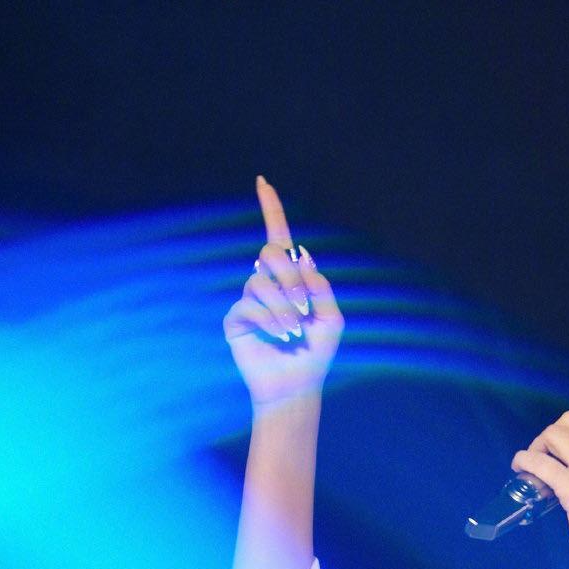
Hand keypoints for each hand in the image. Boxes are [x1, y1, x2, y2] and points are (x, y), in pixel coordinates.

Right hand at [223, 176, 343, 409]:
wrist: (296, 386)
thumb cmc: (316, 353)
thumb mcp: (332, 317)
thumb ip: (321, 286)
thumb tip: (301, 255)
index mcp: (291, 278)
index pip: (279, 237)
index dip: (272, 209)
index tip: (263, 181)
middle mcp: (267, 284)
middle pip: (270, 254)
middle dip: (291, 277)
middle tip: (304, 306)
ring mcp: (249, 301)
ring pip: (260, 283)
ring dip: (284, 308)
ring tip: (294, 332)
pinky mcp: (235, 321)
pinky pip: (248, 306)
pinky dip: (270, 320)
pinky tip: (281, 336)